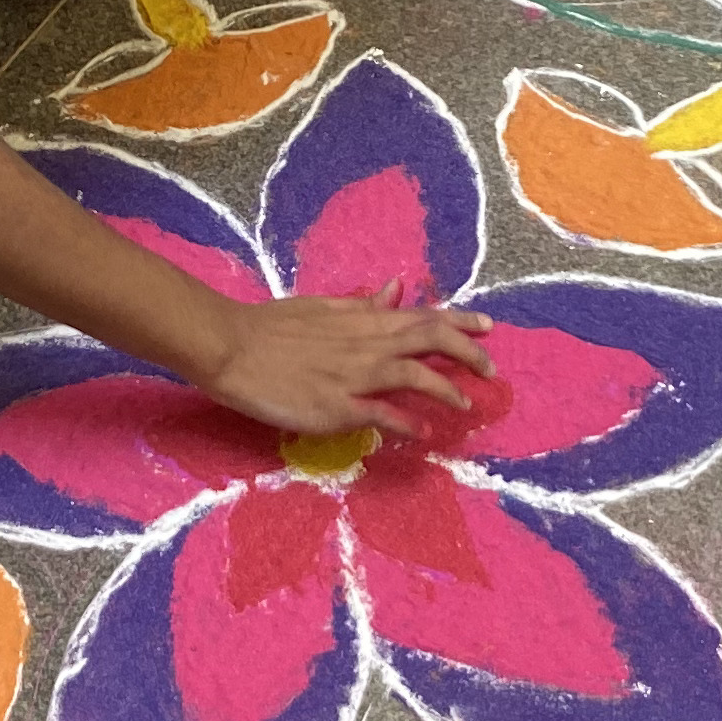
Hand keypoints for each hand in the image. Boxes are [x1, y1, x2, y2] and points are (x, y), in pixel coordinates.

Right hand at [199, 296, 494, 438]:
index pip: (423, 316)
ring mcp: (353, 376)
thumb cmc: (271, 326)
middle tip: (491, 369)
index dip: (460, 322)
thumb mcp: (323, 307)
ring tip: (465, 405)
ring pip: (414, 376)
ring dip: (446, 390)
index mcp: (362, 318)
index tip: (488, 327)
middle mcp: (366, 344)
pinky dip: (405, 422)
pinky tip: (421, 432)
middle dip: (468, 354)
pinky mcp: (336, 407)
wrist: (230, 346)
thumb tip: (396, 287)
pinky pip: (380, 414)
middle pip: (430, 342)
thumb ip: (363, 303)